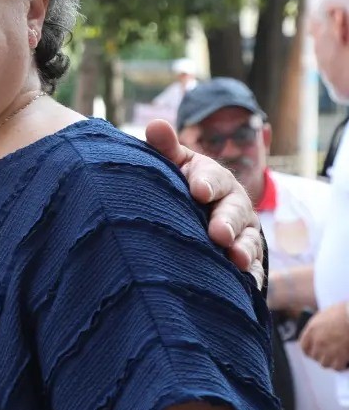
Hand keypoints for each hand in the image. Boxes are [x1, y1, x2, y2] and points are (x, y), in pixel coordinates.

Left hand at [144, 120, 263, 288]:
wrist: (196, 214)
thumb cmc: (180, 185)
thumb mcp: (172, 165)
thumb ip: (165, 148)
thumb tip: (155, 124)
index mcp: (214, 179)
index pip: (213, 178)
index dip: (207, 183)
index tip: (198, 191)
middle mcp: (235, 205)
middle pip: (236, 212)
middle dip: (228, 222)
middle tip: (218, 234)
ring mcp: (243, 234)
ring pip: (249, 241)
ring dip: (244, 250)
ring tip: (237, 260)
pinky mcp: (247, 260)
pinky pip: (254, 270)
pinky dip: (252, 277)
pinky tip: (247, 284)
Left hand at [300, 303, 348, 370]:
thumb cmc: (344, 312)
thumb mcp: (325, 315)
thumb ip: (319, 326)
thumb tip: (318, 333)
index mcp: (312, 330)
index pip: (304, 346)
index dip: (309, 351)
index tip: (313, 352)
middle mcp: (318, 341)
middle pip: (314, 356)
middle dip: (320, 356)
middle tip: (327, 355)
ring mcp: (329, 349)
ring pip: (324, 363)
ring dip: (330, 362)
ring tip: (335, 360)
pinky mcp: (342, 356)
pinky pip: (337, 367)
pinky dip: (340, 366)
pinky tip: (343, 364)